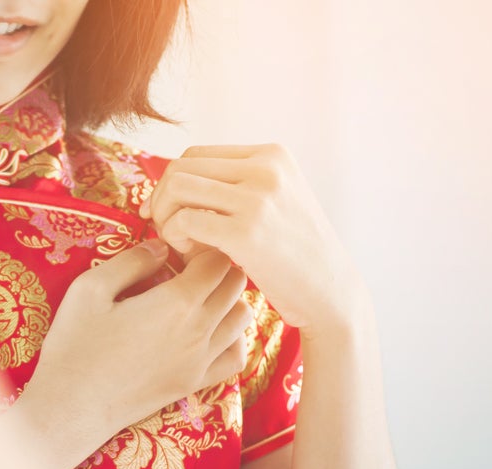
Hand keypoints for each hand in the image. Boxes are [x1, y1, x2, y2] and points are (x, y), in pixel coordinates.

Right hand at [15, 240, 252, 468]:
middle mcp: (199, 330)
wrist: (72, 405)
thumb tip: (161, 248)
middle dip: (217, 268)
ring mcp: (201, 360)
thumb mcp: (90, 289)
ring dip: (228, 299)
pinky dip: (232, 338)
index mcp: (177, 302)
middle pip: (236, 284)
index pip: (218, 260)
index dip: (201, 248)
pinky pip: (236, 356)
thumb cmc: (75, 345)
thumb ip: (131, 261)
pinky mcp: (194, 382)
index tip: (177, 251)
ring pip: (242, 317)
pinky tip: (207, 332)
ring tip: (196, 298)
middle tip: (185, 269)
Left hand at [141, 144, 366, 334]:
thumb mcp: (275, 201)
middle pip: (180, 168)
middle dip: (161, 200)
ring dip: (164, 217)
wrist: (330, 291)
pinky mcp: (246, 231)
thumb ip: (235, 185)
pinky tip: (189, 256)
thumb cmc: (292, 254)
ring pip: (177, 188)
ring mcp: (258, 198)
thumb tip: (169, 182)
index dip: (169, 183)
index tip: (164, 212)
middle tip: (166, 231)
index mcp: (272, 155)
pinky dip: (174, 237)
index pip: (194, 155)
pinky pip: (184, 220)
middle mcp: (266, 168)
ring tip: (179, 243)